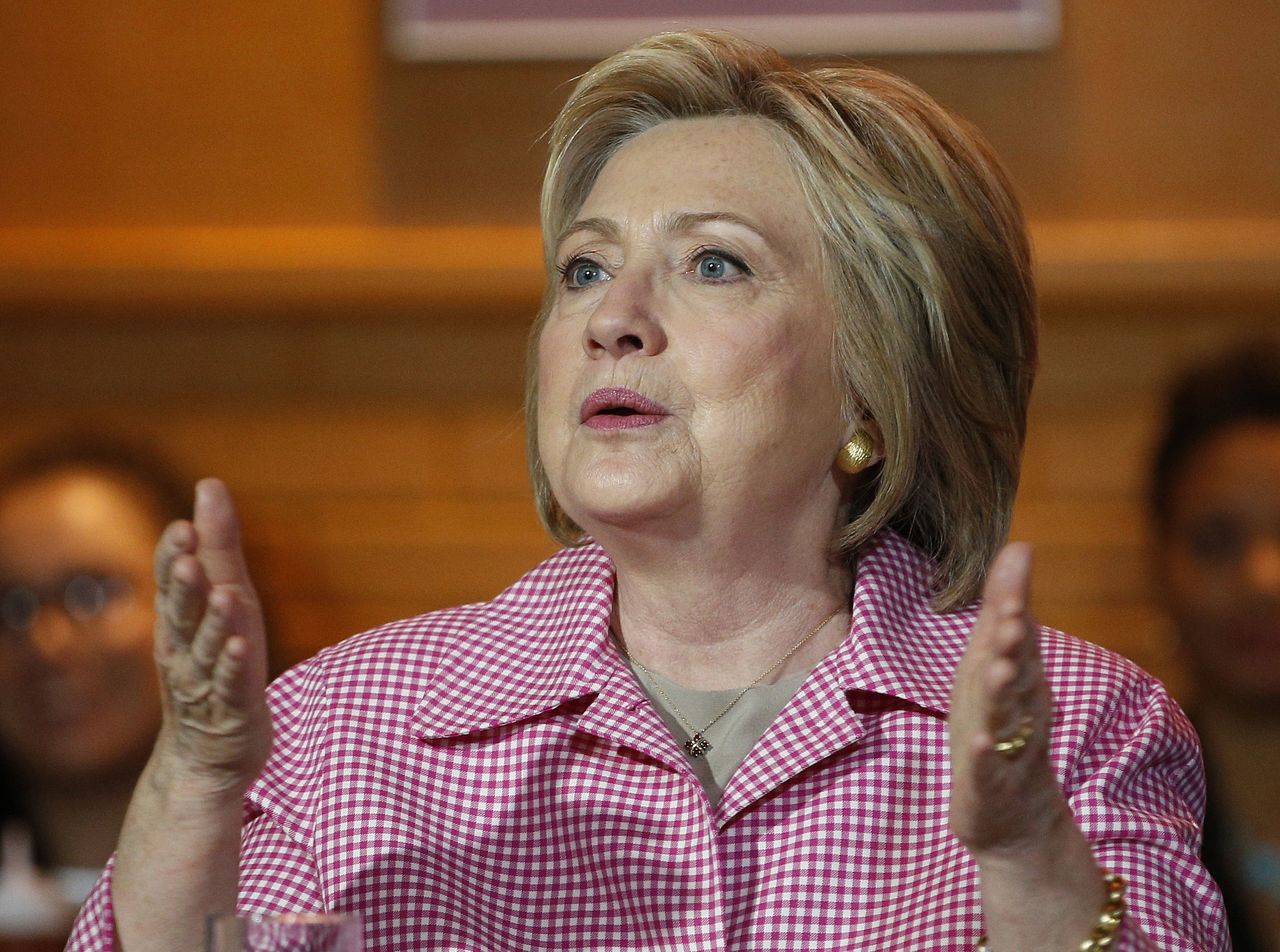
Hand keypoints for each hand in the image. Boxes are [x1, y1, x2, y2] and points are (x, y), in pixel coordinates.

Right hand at [151, 478, 271, 796]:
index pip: (171, 582)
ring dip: (213, 620)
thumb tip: (210, 485)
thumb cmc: (218, 660)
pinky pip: (231, 685)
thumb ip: (218, 547)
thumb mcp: (224, 598)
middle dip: (184, 581)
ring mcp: (205, 682)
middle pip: (182, 611)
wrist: (209, 751)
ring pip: (207, 647)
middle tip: (187, 550)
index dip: (175, 556)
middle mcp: (185, 648)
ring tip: (223, 593)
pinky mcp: (233, 709)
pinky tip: (241, 646)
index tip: (183, 526)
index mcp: (180, 619)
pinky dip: (233, 666)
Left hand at [948, 542, 1068, 856]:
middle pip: (1018, 673)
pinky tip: (981, 744)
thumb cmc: (1004, 728)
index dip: (1015, 606)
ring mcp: (1008, 750)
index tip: (1016, 571)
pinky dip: (986, 758)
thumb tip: (1019, 544)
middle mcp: (1019, 710)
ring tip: (998, 670)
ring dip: (1002, 694)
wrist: (1016, 820)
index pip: (1018, 637)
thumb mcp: (998, 666)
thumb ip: (1006, 610)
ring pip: (1006, 718)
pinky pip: (989, 771)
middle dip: (1015, 645)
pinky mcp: (990, 788)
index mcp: (1017, 680)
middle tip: (1012, 616)